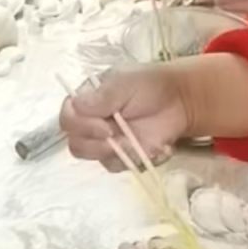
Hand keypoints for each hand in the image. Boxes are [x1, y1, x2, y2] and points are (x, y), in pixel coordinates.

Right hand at [61, 67, 190, 167]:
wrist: (180, 101)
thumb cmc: (150, 85)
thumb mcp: (126, 82)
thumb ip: (102, 96)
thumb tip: (77, 106)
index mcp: (86, 101)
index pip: (67, 119)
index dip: (82, 126)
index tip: (106, 126)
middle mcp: (91, 123)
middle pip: (76, 144)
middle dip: (98, 144)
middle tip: (119, 135)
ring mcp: (106, 141)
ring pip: (95, 158)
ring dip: (117, 151)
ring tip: (139, 140)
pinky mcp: (122, 156)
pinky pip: (117, 166)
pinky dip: (134, 158)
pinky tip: (150, 146)